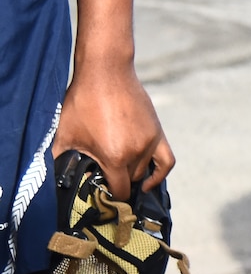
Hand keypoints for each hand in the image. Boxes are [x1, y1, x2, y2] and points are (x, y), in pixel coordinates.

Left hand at [52, 58, 171, 197]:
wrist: (106, 74)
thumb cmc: (83, 102)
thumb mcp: (65, 134)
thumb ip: (62, 160)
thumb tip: (60, 178)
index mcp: (114, 156)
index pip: (119, 191)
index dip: (110, 198)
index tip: (102, 198)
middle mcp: (136, 153)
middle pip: (132, 182)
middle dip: (119, 186)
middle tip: (104, 183)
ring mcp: (150, 142)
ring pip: (145, 172)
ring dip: (133, 177)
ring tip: (120, 176)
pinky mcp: (157, 133)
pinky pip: (167, 161)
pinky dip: (160, 173)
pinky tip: (150, 179)